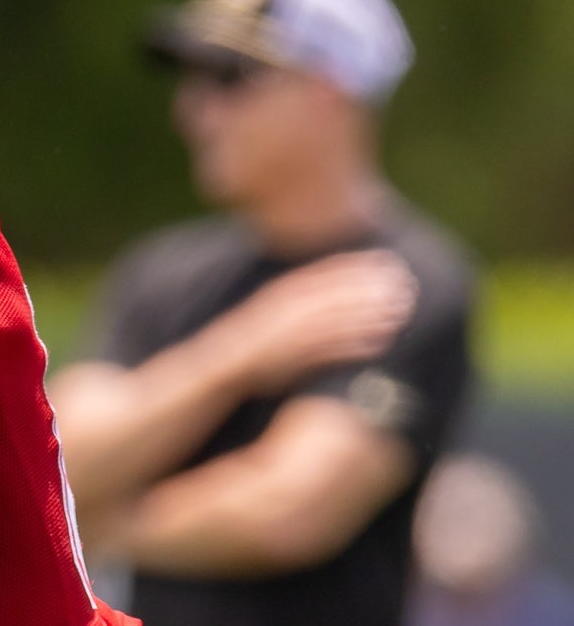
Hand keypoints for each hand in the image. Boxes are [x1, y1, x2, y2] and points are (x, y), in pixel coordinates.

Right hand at [216, 250, 417, 394]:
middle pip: (336, 294)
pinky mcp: (292, 358)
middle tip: (406, 285)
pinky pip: (327, 351)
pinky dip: (353, 347)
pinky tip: (379, 344)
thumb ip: (303, 296)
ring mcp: (288, 334)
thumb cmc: (255, 339)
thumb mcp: (274, 307)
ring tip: (400, 313)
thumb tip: (337, 287)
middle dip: (371, 289)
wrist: (220, 364)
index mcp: (284, 292)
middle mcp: (287, 310)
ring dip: (369, 316)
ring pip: (336, 321)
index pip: (327, 273)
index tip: (389, 261)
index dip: (359, 266)